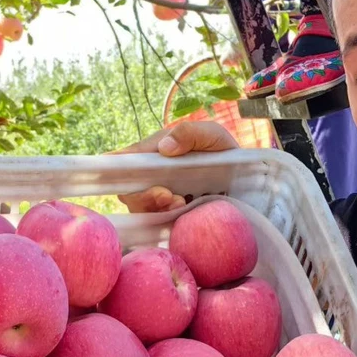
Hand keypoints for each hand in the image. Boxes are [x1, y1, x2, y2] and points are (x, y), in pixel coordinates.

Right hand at [113, 121, 238, 212]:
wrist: (243, 179)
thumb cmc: (223, 151)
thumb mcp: (211, 135)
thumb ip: (189, 134)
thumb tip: (164, 148)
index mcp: (154, 152)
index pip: (124, 159)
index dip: (114, 168)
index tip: (123, 177)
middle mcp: (152, 176)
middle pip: (128, 190)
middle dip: (142, 195)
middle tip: (167, 195)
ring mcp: (160, 198)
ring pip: (141, 208)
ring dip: (155, 208)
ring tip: (180, 203)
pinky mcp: (170, 216)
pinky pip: (157, 222)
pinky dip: (166, 219)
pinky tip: (183, 211)